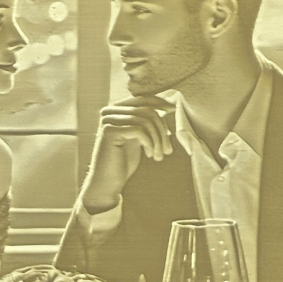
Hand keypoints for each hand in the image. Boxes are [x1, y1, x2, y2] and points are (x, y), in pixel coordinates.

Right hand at [80, 96, 173, 213]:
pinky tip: (150, 155)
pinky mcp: (109, 131)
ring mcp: (108, 120)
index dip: (161, 103)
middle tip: (168, 149)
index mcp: (116, 110)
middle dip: (162, 129)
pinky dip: (150, 143)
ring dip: (158, 139)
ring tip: (160, 155)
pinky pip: (139, 130)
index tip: (174, 110)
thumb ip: (147, 122)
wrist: (108, 182)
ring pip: (146, 121)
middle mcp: (109, 111)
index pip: (142, 99)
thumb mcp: (138, 138)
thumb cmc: (124, 162)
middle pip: (147, 110)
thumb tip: (167, 107)